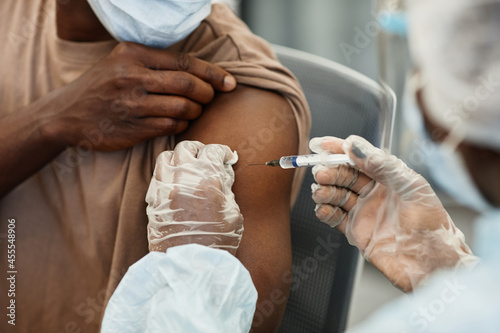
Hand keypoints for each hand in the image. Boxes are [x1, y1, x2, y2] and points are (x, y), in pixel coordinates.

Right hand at [43, 42, 236, 150]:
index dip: (213, 74)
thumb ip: (156, 63)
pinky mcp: (134, 128)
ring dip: (196, 111)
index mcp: (133, 55)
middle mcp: (132, 77)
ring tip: (193, 110)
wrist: (67, 115)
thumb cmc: (102, 87)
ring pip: (183, 107)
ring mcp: (133, 105)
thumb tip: (201, 73)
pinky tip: (178, 121)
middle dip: (208, 93)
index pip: (185, 62)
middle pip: (189, 85)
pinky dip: (182, 124)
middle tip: (210, 98)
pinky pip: (172, 126)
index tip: (229, 83)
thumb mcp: (122, 63)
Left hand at [146, 141, 243, 254]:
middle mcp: (184, 176)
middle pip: (187, 147)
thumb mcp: (233, 212)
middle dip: (199, 149)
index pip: (213, 150)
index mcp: (208, 177)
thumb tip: (222, 173)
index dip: (222, 152)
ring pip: (166, 156)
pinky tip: (174, 182)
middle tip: (205, 156)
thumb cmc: (218, 240)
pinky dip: (166, 173)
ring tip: (186, 165)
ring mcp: (165, 186)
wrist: (192, 264)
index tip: (226, 157)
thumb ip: (226, 188)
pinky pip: (156, 175)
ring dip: (178, 157)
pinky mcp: (153, 199)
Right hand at [310, 135, 477, 290]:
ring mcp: (364, 211)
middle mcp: (375, 192)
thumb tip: (356, 147)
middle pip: (344, 175)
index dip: (339, 149)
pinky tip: (323, 209)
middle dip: (330, 171)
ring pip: (336, 194)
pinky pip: (334, 218)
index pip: (360, 157)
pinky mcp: (356, 232)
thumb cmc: (433, 226)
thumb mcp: (412, 187)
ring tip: (320, 192)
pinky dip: (325, 212)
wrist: (434, 266)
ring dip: (325, 191)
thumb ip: (383, 166)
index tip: (321, 145)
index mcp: (389, 176)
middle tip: (321, 173)